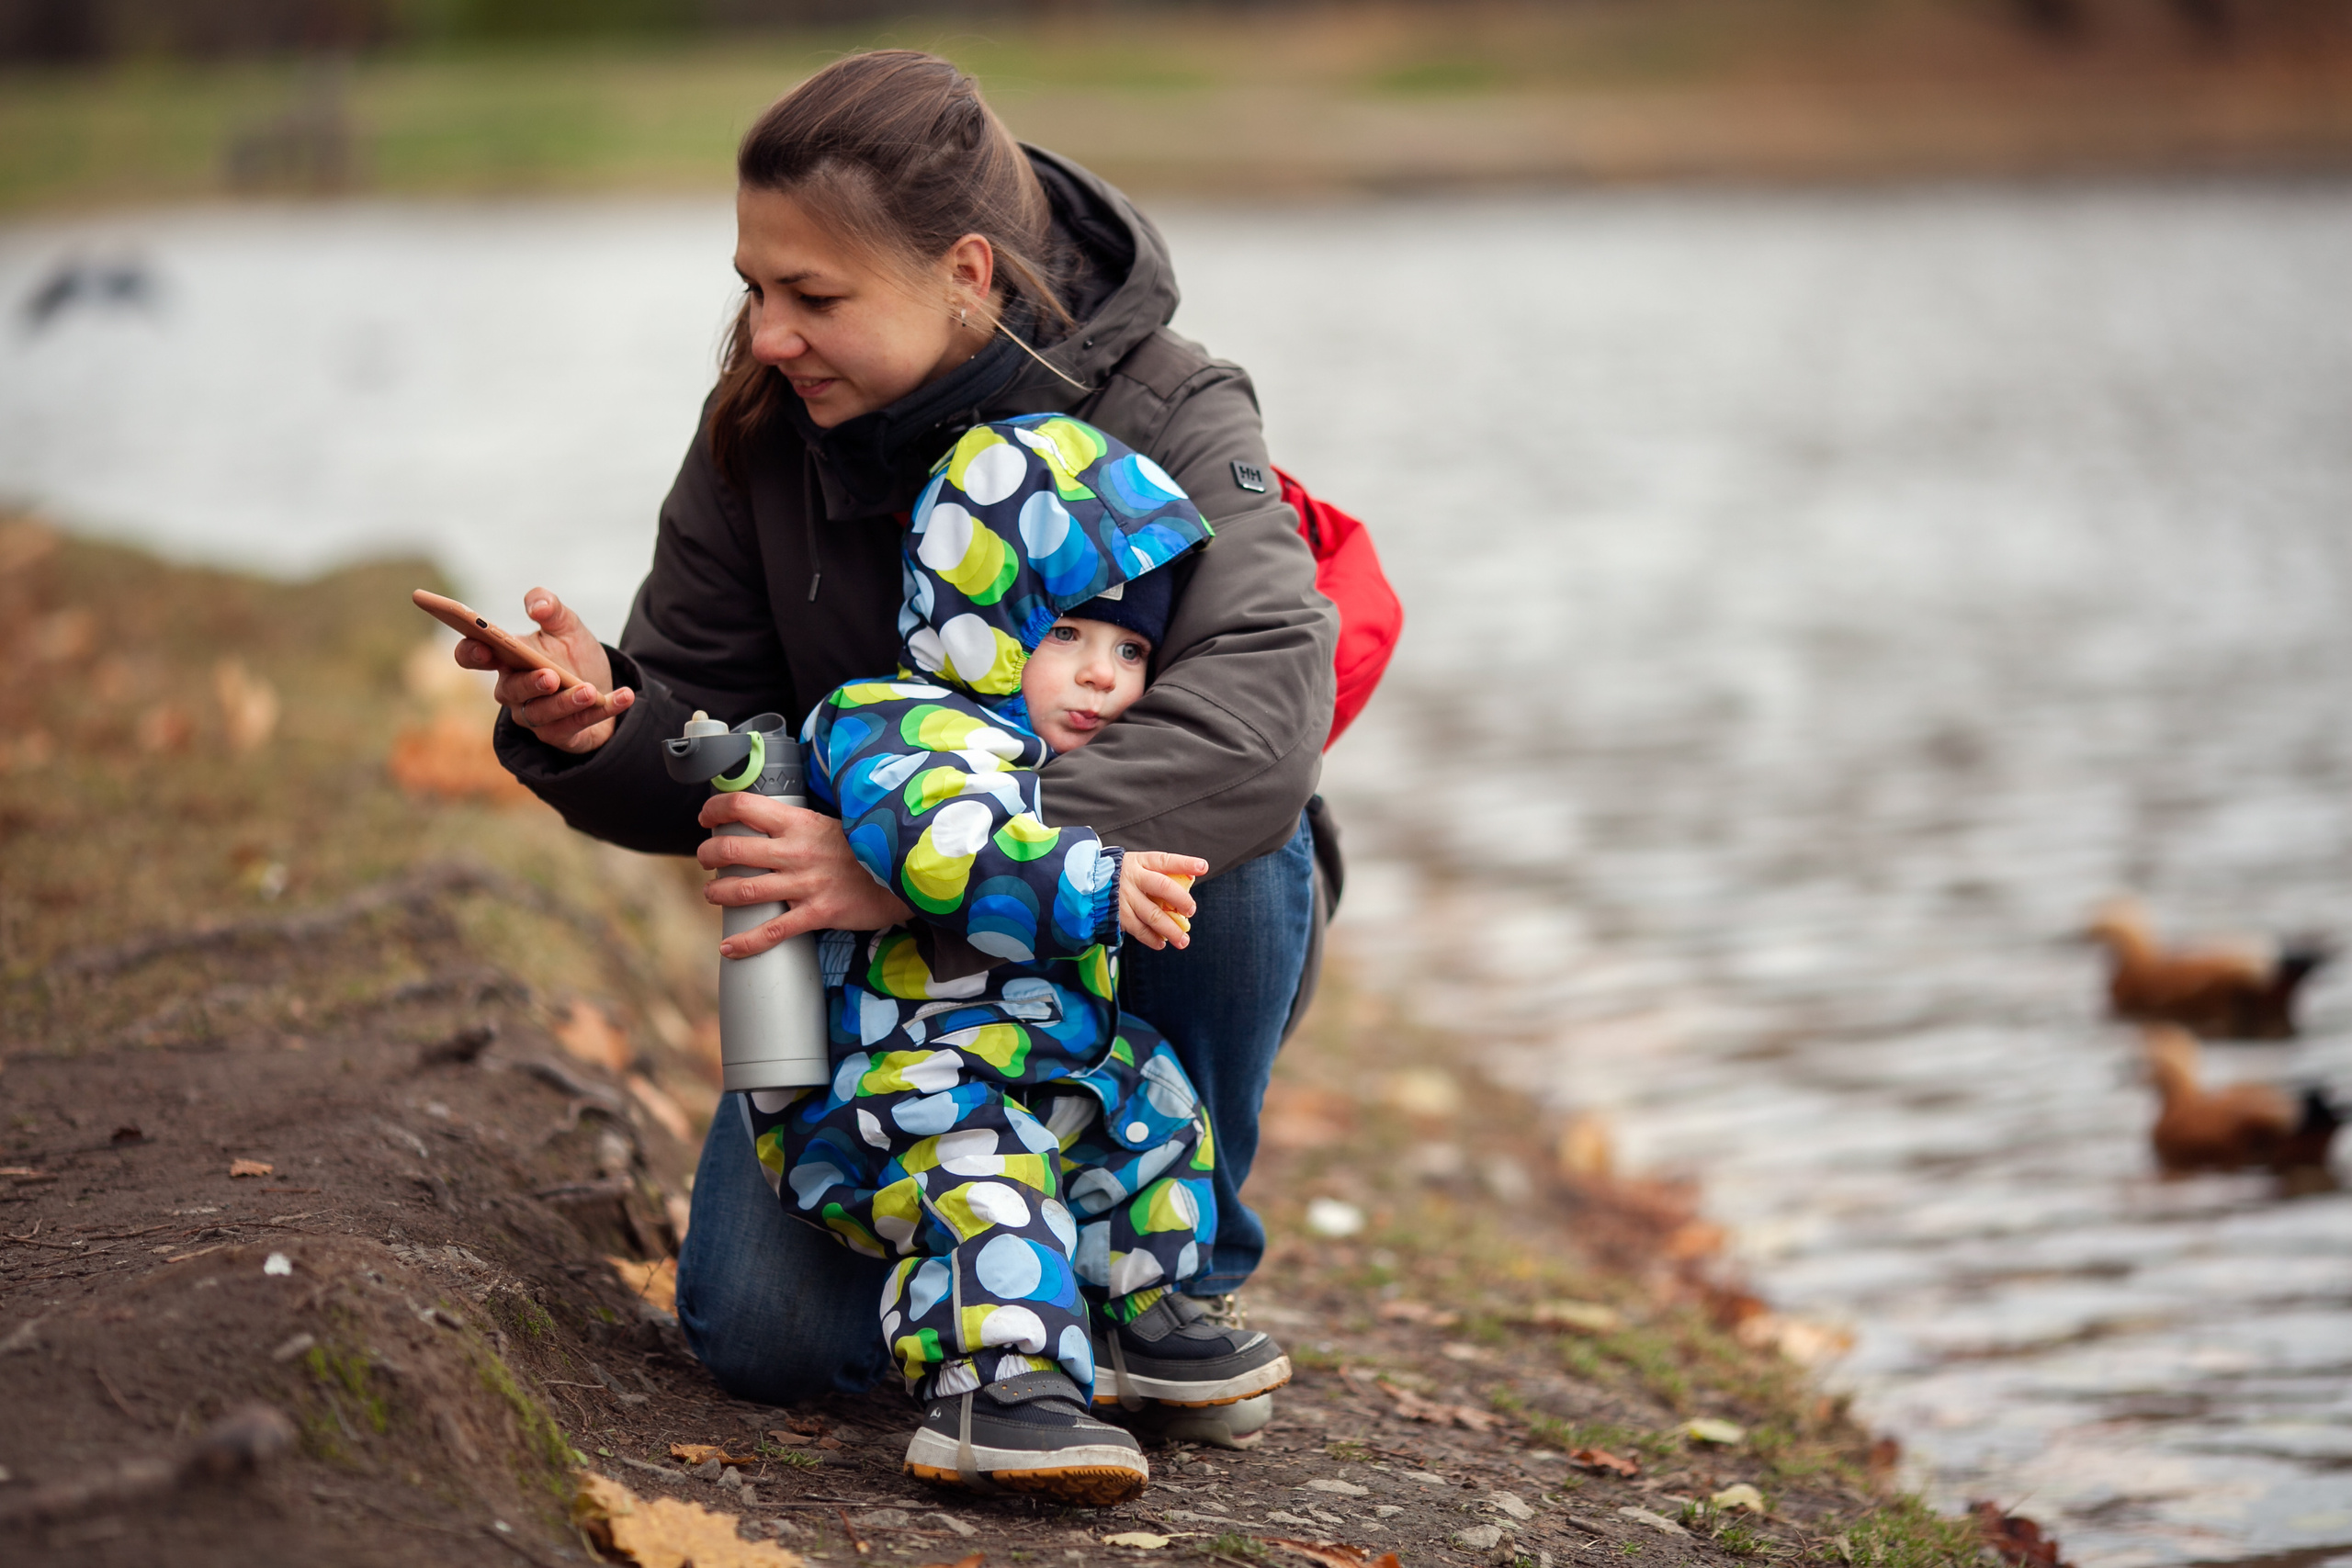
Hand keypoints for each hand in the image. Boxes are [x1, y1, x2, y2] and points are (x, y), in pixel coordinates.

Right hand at [453, 587, 633, 754]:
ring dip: (566, 703)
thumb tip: (538, 605)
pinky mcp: (560, 735)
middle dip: (529, 684)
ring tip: (588, 691)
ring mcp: (534, 716)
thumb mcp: (566, 626)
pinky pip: (577, 726)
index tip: (483, 646)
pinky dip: (602, 711)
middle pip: (510, 691)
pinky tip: (624, 697)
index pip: (473, 656)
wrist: (603, 685)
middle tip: (550, 676)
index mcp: (506, 659)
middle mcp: (513, 691)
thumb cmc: (572, 654)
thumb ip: (551, 608)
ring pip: (542, 714)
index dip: (471, 652)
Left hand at [699, 792, 913, 955]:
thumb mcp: (833, 822)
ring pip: (744, 890)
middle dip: (708, 855)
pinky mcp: (818, 913)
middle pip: (733, 849)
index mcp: (798, 822)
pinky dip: (746, 943)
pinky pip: (773, 931)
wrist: (907, 872)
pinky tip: (728, 948)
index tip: (706, 816)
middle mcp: (795, 851)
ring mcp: (805, 883)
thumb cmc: (868, 848)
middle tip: (705, 860)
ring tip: (712, 894)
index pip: (743, 806)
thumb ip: (799, 824)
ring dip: (717, 893)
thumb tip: (767, 821)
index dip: (716, 809)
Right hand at [1119, 851, 1206, 951]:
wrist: (1085, 885)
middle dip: (1181, 900)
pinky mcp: (1118, 916)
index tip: (1203, 867)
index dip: (1185, 863)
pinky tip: (1162, 943)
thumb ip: (1159, 872)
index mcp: (1140, 862)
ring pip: (1153, 915)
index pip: (1166, 861)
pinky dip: (1152, 939)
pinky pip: (1140, 930)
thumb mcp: (1137, 865)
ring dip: (1171, 930)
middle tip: (1191, 911)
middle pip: (1163, 888)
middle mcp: (1133, 878)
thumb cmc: (1121, 875)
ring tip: (1184, 940)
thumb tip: (1191, 878)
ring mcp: (1124, 898)